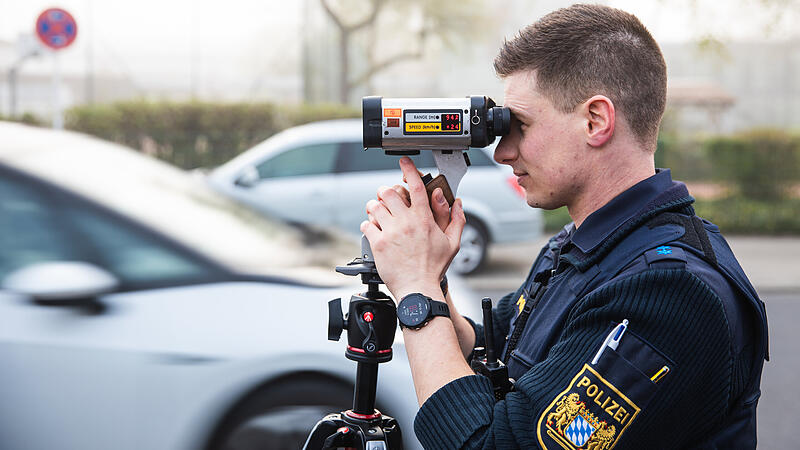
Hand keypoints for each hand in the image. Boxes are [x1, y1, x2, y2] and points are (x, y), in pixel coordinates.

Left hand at [361, 157, 465, 299]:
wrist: (418, 289)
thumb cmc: (434, 268)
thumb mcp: (453, 243)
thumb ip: (456, 220)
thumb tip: (458, 203)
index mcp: (424, 219)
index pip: (416, 186)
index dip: (408, 170)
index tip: (403, 162)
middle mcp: (406, 222)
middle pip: (389, 192)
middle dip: (385, 191)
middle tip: (386, 197)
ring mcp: (391, 232)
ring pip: (374, 206)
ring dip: (374, 206)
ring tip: (377, 212)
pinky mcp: (378, 243)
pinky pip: (366, 225)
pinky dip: (367, 225)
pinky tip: (372, 229)